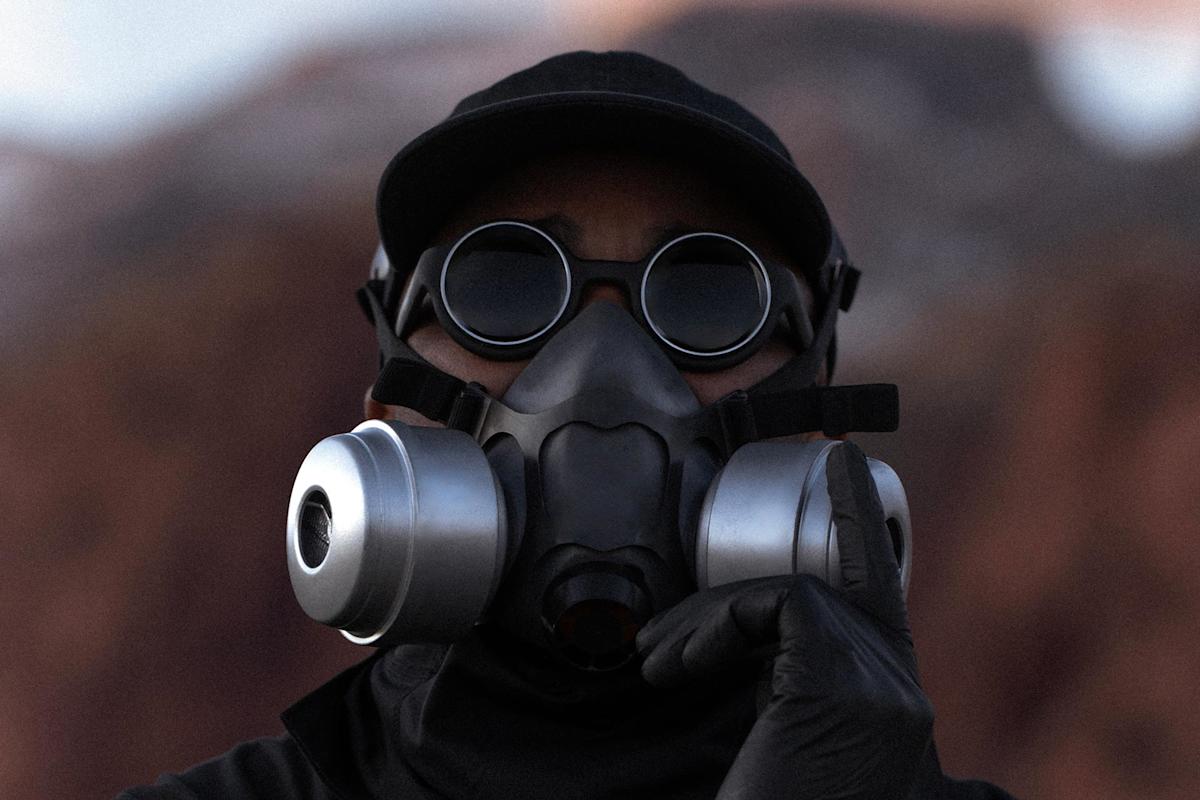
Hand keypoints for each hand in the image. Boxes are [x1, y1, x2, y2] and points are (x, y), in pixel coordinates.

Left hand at [637, 442, 932, 799]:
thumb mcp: (784, 747)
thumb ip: (786, 691)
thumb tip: (731, 641)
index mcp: (886, 704)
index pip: (879, 592)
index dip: (861, 523)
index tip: (840, 465)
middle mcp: (900, 688)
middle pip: (821, 591)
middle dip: (734, 602)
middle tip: (661, 648)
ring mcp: (883, 682)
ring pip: (790, 593)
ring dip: (707, 622)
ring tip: (656, 666)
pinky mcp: (846, 680)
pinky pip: (775, 604)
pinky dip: (714, 623)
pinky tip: (674, 666)